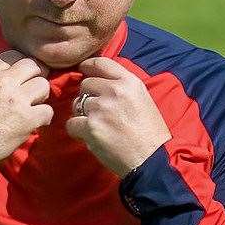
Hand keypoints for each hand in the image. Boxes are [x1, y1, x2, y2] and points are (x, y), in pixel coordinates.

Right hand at [0, 50, 52, 161]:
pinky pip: (48, 110)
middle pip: (33, 65)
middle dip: (35, 75)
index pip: (14, 54)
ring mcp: (17, 100)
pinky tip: (36, 121)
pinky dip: (44, 117)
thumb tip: (9, 70)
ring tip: (33, 105)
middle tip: (32, 88)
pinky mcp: (27, 119)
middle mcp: (4, 82)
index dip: (21, 64)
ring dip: (41, 95)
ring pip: (44, 84)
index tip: (22, 75)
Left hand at [66, 57, 171, 176]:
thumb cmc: (151, 133)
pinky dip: (76, 131)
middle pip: (86, 84)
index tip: (84, 70)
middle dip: (87, 96)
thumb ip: (123, 88)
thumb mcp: (143, 100)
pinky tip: (88, 136)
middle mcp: (114, 91)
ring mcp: (101, 108)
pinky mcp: (91, 127)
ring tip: (96, 125)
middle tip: (96, 111)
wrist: (152, 161)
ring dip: (82, 114)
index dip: (88, 66)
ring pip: (77, 103)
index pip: (101, 63)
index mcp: (129, 82)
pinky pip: (71, 123)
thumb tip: (101, 82)